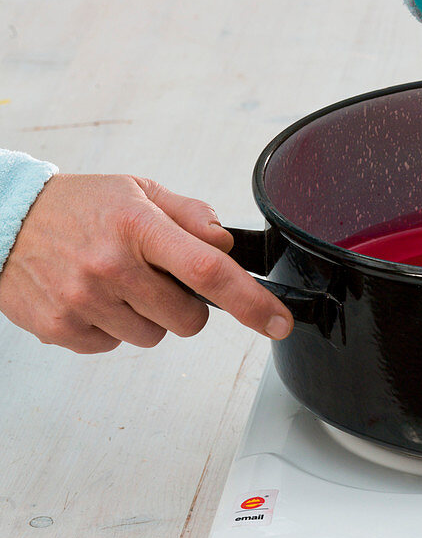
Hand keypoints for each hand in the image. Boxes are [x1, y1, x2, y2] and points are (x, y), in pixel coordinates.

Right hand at [0, 174, 292, 353]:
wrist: (3, 220)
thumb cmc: (77, 206)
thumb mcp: (138, 191)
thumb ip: (190, 215)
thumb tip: (226, 242)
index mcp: (138, 226)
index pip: (210, 271)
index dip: (252, 302)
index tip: (278, 321)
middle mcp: (110, 265)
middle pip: (190, 318)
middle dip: (186, 304)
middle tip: (156, 278)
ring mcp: (83, 300)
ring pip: (154, 336)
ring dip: (147, 316)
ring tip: (116, 283)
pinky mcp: (60, 327)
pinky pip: (114, 346)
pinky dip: (111, 328)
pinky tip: (92, 297)